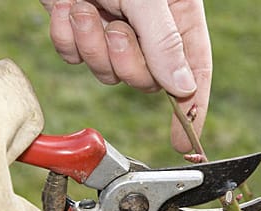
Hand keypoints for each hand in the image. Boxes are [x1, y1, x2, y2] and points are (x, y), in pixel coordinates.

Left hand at [39, 0, 212, 152]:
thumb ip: (164, 40)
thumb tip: (182, 88)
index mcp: (178, 18)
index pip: (194, 75)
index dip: (192, 112)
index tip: (187, 146)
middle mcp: (148, 30)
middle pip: (146, 80)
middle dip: (126, 62)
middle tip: (116, 28)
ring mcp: (113, 31)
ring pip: (107, 72)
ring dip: (92, 45)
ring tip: (85, 5)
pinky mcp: (80, 29)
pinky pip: (74, 57)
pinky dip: (67, 37)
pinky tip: (66, 5)